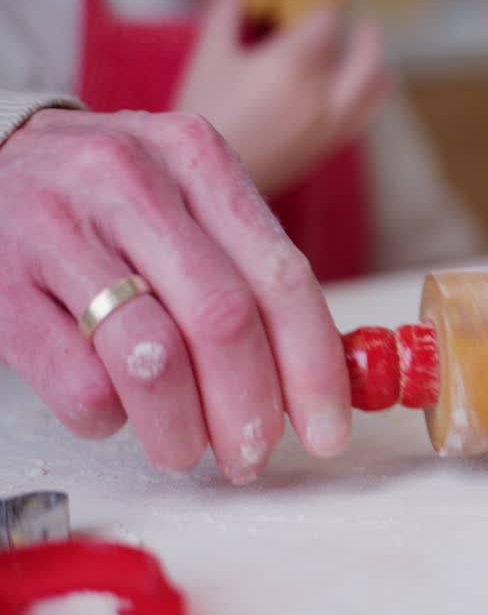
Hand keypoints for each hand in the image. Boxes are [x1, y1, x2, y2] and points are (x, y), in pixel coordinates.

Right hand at [0, 109, 351, 481]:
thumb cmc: (106, 202)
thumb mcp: (185, 203)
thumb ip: (251, 273)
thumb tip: (321, 379)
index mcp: (198, 158)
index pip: (282, 276)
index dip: (313, 367)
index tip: (328, 430)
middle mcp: (131, 181)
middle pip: (223, 320)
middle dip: (250, 408)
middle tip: (253, 456)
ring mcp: (57, 228)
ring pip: (152, 357)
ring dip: (183, 427)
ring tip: (188, 450)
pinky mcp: (0, 283)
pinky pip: (80, 381)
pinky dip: (110, 418)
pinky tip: (115, 412)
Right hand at [175, 0, 387, 195]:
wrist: (207, 176)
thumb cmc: (203, 114)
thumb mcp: (208, 57)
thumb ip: (226, 14)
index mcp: (290, 67)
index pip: (326, 23)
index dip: (327, 8)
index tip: (322, 2)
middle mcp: (320, 95)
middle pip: (362, 55)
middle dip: (365, 36)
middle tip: (364, 23)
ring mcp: (330, 124)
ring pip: (373, 88)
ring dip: (376, 64)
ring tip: (373, 51)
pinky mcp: (329, 146)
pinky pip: (364, 115)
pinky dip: (372, 95)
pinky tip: (367, 87)